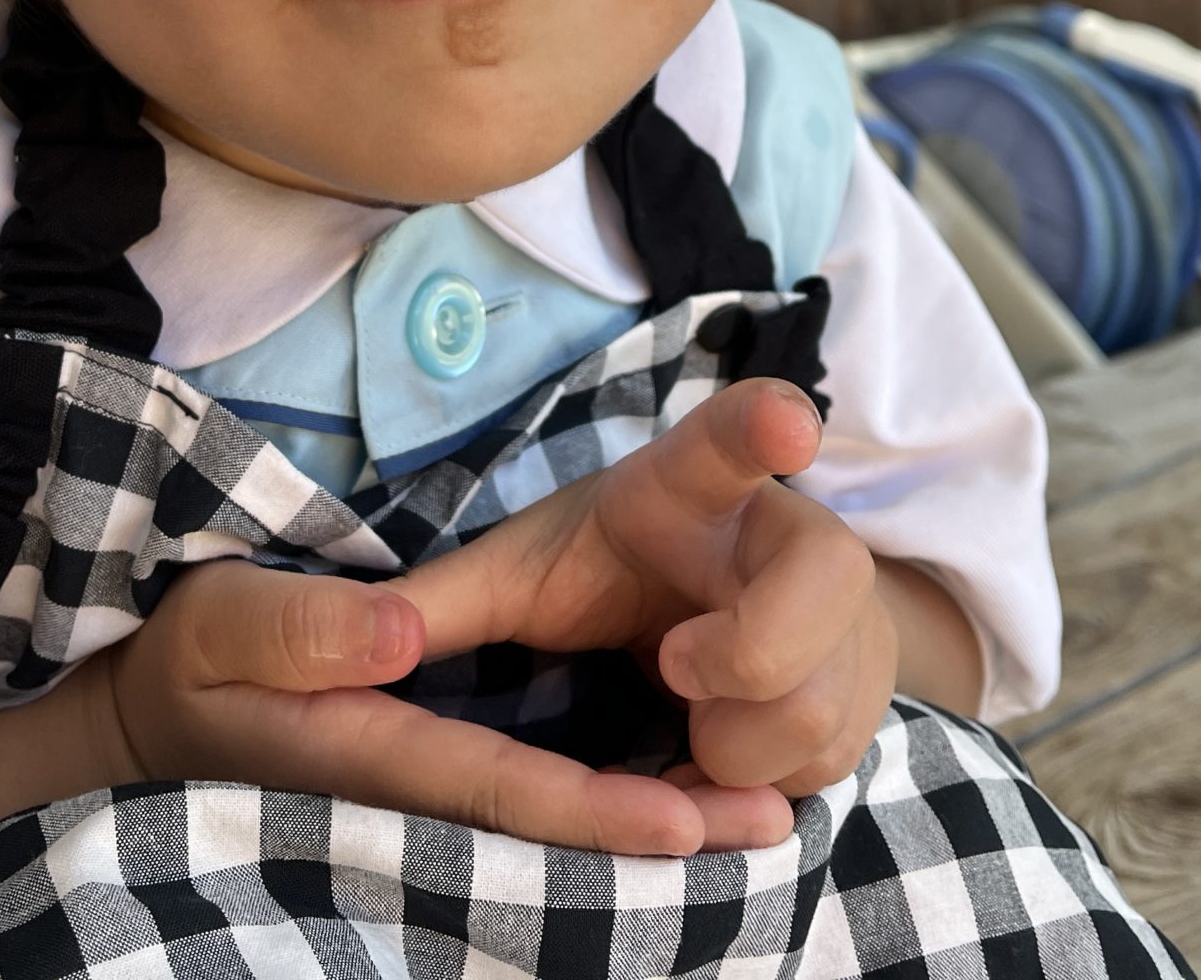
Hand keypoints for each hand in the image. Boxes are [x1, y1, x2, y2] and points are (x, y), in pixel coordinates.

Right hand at [70, 554, 776, 853]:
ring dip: (653, 822)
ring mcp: (421, 812)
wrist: (155, 722)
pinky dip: (611, 806)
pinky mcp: (432, 796)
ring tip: (768, 815)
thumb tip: (397, 636)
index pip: (494, 790)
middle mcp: (406, 802)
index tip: (687, 822)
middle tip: (773, 824)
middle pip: (547, 826)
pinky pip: (535, 811)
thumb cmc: (190, 664)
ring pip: (552, 828)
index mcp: (364, 756)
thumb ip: (301, 631)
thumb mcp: (221, 626)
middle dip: (656, 831)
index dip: (591, 812)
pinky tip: (689, 794)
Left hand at [388, 378, 897, 802]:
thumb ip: (437, 605)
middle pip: (823, 580)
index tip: (787, 416)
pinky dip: (753, 784)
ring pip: (814, 700)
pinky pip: (822, 764)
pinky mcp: (862, 695)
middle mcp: (785, 537)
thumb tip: (338, 639)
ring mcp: (840, 617)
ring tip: (681, 720)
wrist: (715, 621)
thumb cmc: (608, 576)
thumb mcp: (519, 578)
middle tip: (674, 667)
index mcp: (689, 489)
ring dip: (732, 741)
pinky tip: (708, 756)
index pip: (728, 442)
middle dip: (748, 652)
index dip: (760, 425)